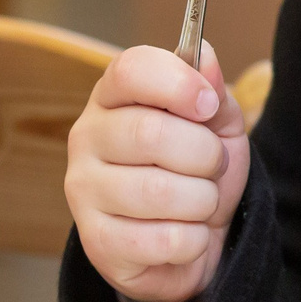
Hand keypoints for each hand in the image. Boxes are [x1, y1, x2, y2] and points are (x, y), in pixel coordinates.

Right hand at [67, 43, 249, 301]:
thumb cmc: (195, 172)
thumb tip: (206, 56)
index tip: (208, 105)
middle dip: (205, 155)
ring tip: (198, 203)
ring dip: (202, 201)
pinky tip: (183, 237)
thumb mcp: (216, 126)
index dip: (178, 83)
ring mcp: (84, 190)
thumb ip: (213, 91)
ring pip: (160, 192)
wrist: (185, 244)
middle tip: (212, 166)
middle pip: (150, 133)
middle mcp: (86, 137)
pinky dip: (193, 241)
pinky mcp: (96, 241)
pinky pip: (165, 239)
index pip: (130, 70)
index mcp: (112, 97)